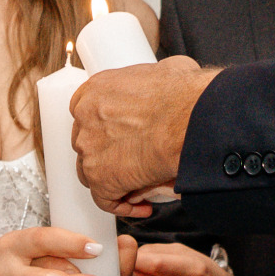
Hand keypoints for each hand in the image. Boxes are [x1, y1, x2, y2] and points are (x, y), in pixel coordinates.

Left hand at [71, 57, 218, 215]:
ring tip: (137, 186)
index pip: (88, 113)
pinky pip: (105, 199)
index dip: (105, 129)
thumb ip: (157, 77)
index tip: (120, 138)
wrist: (189, 120)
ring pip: (91, 172)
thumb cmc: (184, 95)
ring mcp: (89, 149)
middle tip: (133, 162)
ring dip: (112, 181)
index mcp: (95, 90)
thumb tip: (170, 78)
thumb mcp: (169, 69)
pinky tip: (140, 207)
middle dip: (107, 155)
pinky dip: (121, 205)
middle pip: (88, 143)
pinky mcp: (100, 178)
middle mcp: (85, 118)